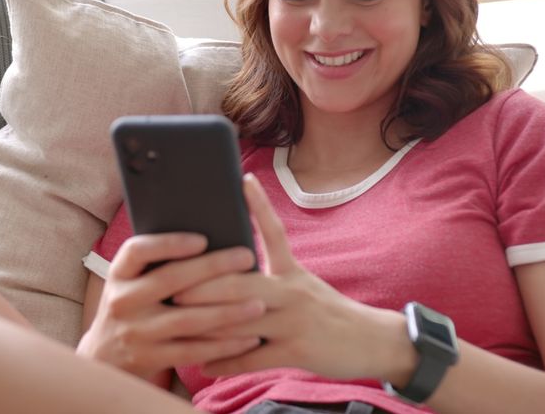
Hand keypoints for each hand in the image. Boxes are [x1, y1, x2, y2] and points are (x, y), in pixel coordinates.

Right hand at [76, 232, 265, 382]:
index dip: (169, 243)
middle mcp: (122, 302)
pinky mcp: (149, 359)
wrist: (105, 358)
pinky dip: (222, 345)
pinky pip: (192, 351)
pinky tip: (248, 338)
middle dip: (212, 267)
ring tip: (258, 304)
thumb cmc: (134, 308)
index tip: (202, 239)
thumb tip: (212, 241)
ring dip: (226, 312)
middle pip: (170, 280)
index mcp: (119, 274)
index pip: (138, 251)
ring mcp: (135, 333)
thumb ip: (159, 264)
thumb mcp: (133, 282)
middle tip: (248, 256)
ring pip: (187, 320)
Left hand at [173, 174, 413, 382]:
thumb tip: (233, 270)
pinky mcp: (296, 350)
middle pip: (242, 281)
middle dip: (203, 285)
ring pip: (241, 320)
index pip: (274, 231)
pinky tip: (205, 366)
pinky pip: (253, 356)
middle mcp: (292, 291)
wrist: (372, 341)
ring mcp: (294, 321)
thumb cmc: (329, 313)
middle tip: (172, 284)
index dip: (259, 205)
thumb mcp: (304, 286)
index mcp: (292, 271)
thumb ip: (273, 278)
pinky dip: (227, 362)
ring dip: (206, 326)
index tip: (243, 179)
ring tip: (176, 325)